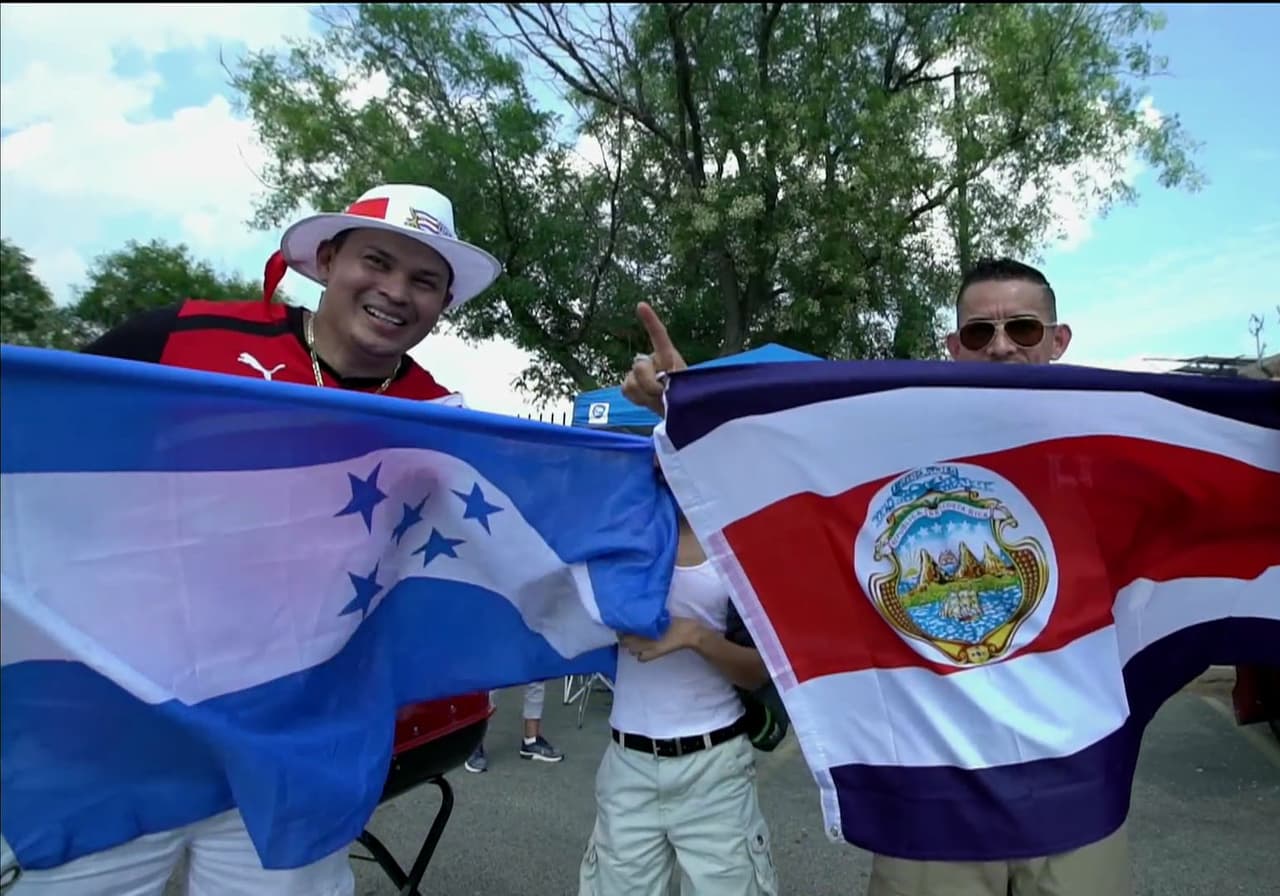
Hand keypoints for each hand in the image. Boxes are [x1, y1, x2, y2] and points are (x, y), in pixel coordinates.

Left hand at [618, 616, 705, 662]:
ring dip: (631, 646)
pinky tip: (642, 650)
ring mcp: (650, 649)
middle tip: (625, 632)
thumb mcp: (662, 617)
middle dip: (624, 637)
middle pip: (626, 642)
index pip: (626, 631)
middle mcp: (646, 639)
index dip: (621, 628)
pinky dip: (640, 655)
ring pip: (631, 650)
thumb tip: (636, 617)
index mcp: (647, 628)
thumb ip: (649, 619)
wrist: (689, 634)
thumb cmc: (678, 622)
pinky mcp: (655, 654)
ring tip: (633, 640)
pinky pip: (641, 658)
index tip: (621, 624)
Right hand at [621, 302, 686, 417]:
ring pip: (631, 381)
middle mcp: (651, 359)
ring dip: (645, 393)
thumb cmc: (685, 393)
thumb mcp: (686, 387)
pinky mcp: (630, 384)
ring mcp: (638, 371)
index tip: (640, 305)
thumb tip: (657, 383)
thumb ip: (674, 382)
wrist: (676, 407)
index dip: (650, 320)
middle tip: (662, 392)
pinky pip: (627, 389)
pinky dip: (637, 398)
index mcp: (668, 355)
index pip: (659, 335)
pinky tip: (647, 399)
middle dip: (650, 383)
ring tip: (658, 398)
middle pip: (640, 366)